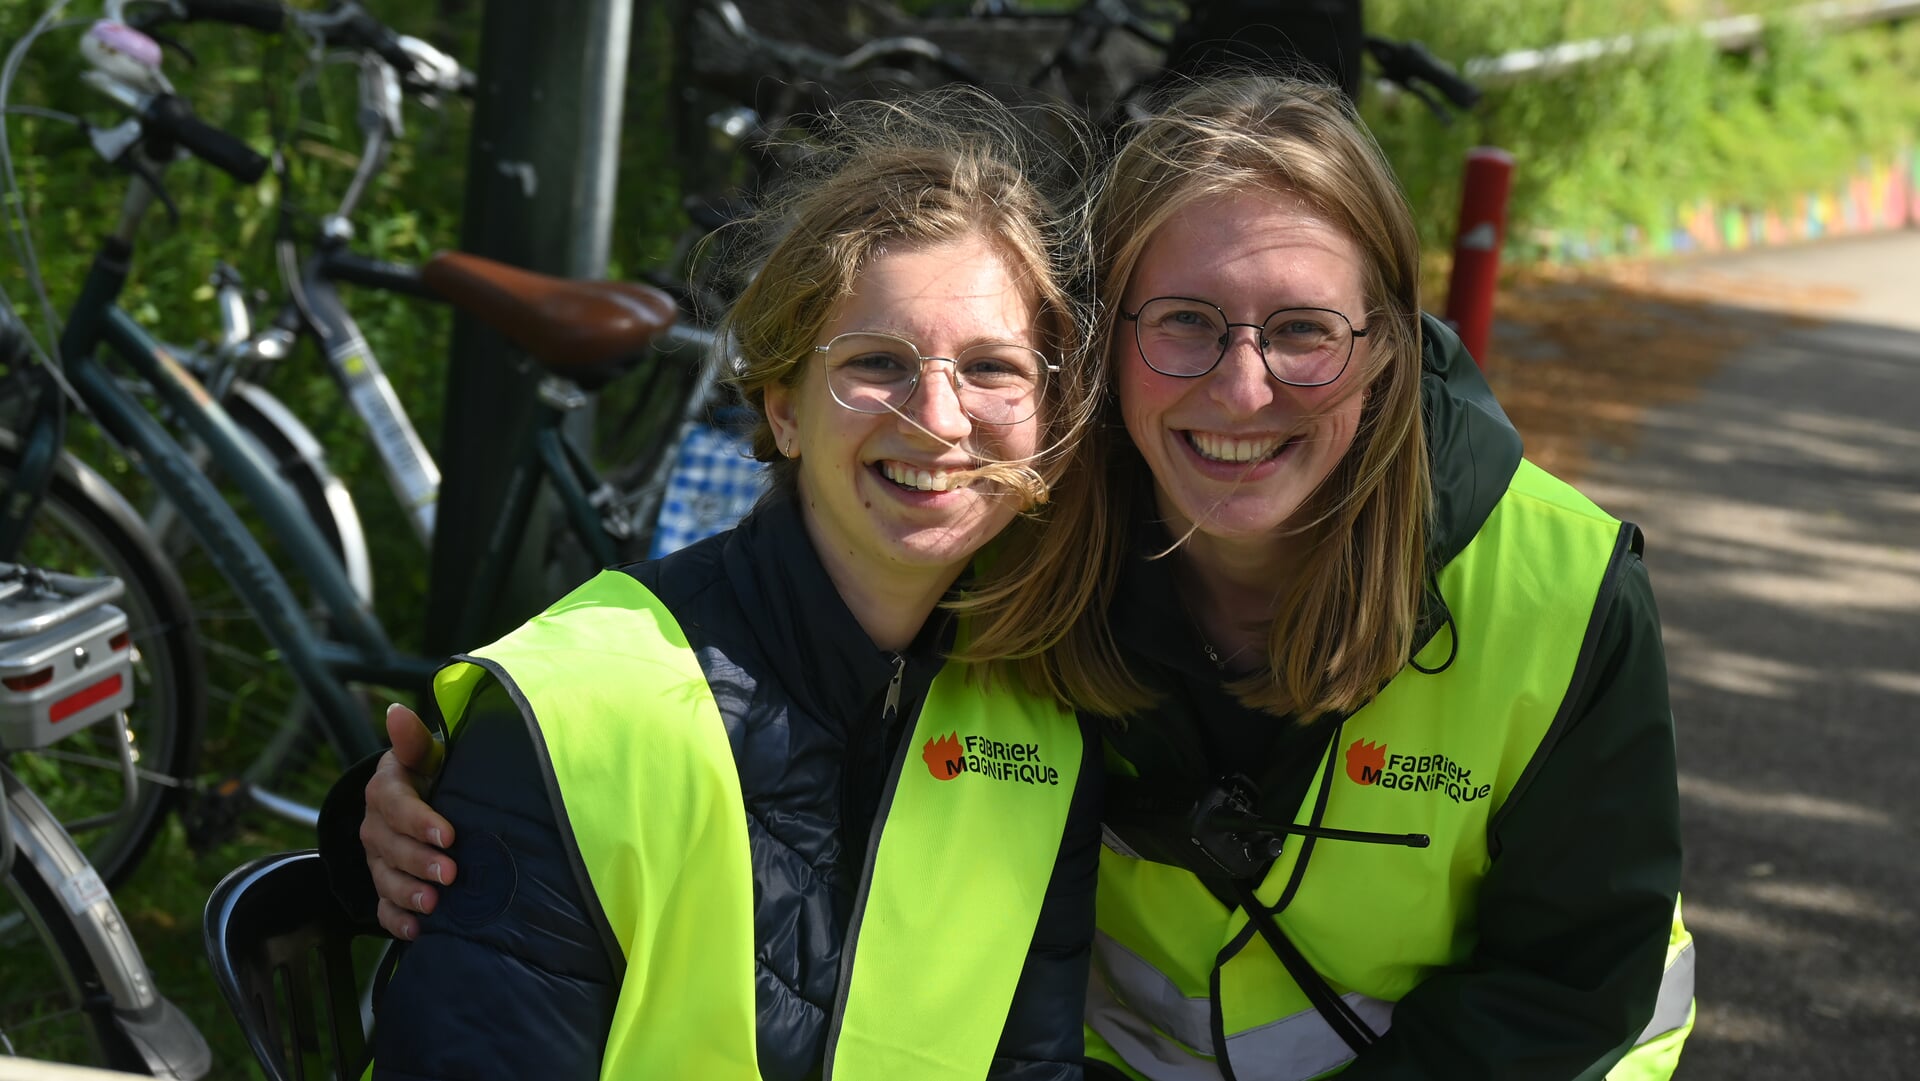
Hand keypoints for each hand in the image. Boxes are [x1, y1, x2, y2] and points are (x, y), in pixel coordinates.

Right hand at [362, 702, 453, 939]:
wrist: (427, 798)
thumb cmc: (433, 773)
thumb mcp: (427, 753)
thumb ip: (414, 740)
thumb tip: (396, 712)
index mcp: (385, 789)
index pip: (394, 804)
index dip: (419, 821)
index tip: (449, 835)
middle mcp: (375, 825)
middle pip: (388, 846)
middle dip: (418, 862)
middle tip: (450, 874)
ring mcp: (377, 858)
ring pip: (384, 878)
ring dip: (407, 893)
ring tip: (434, 903)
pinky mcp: (384, 883)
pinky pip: (382, 906)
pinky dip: (396, 921)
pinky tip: (416, 931)